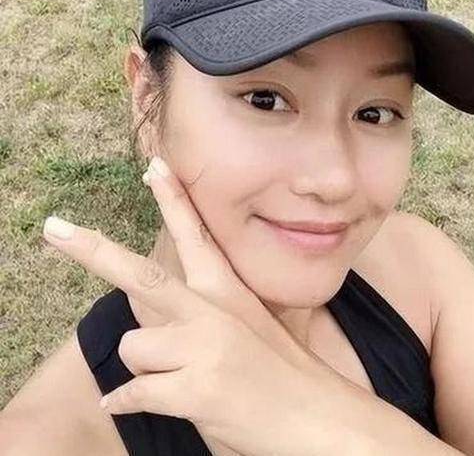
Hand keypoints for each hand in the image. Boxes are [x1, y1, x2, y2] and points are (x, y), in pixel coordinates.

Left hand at [41, 156, 351, 455]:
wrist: (312, 415)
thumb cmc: (278, 371)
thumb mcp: (248, 326)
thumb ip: (200, 313)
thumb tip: (141, 316)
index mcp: (227, 291)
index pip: (195, 234)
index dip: (172, 198)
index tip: (154, 165)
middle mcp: (212, 311)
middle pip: (140, 275)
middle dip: (91, 250)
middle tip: (53, 229)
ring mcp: (202, 347)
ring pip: (132, 347)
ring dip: (144, 368)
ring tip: (179, 380)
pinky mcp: (194, 389)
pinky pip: (131, 393)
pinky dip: (129, 401)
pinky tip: (141, 403)